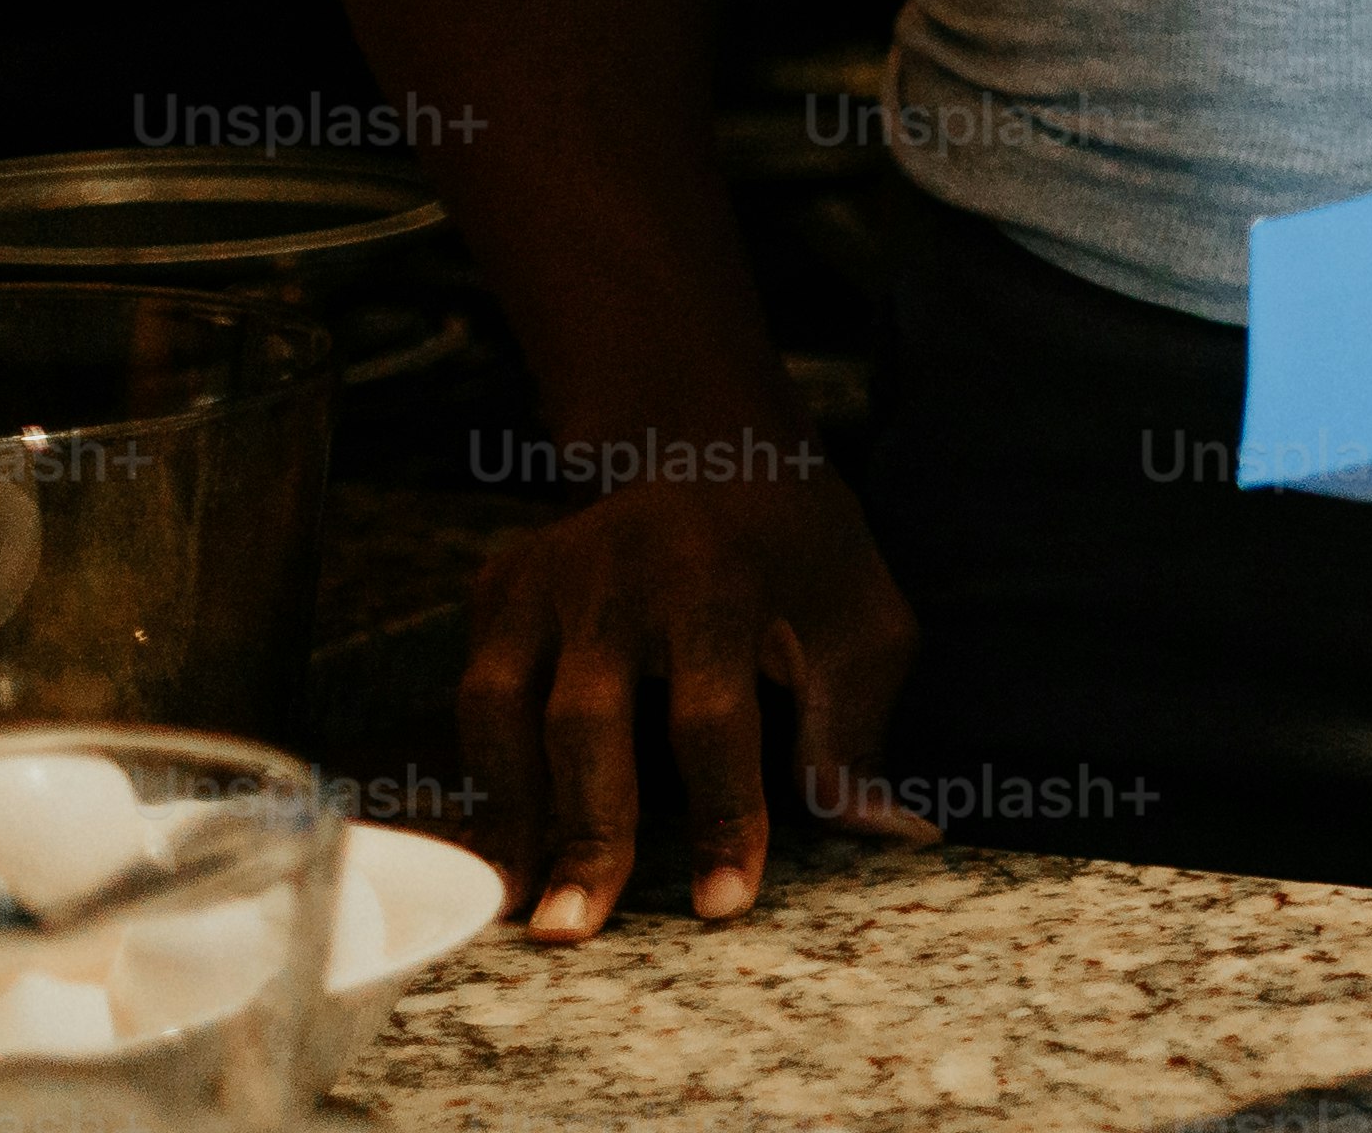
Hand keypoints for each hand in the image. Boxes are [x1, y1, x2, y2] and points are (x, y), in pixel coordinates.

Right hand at [455, 455, 930, 939]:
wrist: (715, 442)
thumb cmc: (803, 552)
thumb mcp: (859, 619)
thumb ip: (860, 729)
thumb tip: (896, 833)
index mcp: (722, 577)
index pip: (715, 717)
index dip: (722, 814)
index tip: (722, 904)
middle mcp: (621, 570)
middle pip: (588, 720)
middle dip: (585, 830)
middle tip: (571, 929)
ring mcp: (549, 573)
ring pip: (500, 707)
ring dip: (509, 810)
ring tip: (515, 900)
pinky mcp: (501, 583)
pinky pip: (475, 693)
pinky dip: (479, 771)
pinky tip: (501, 841)